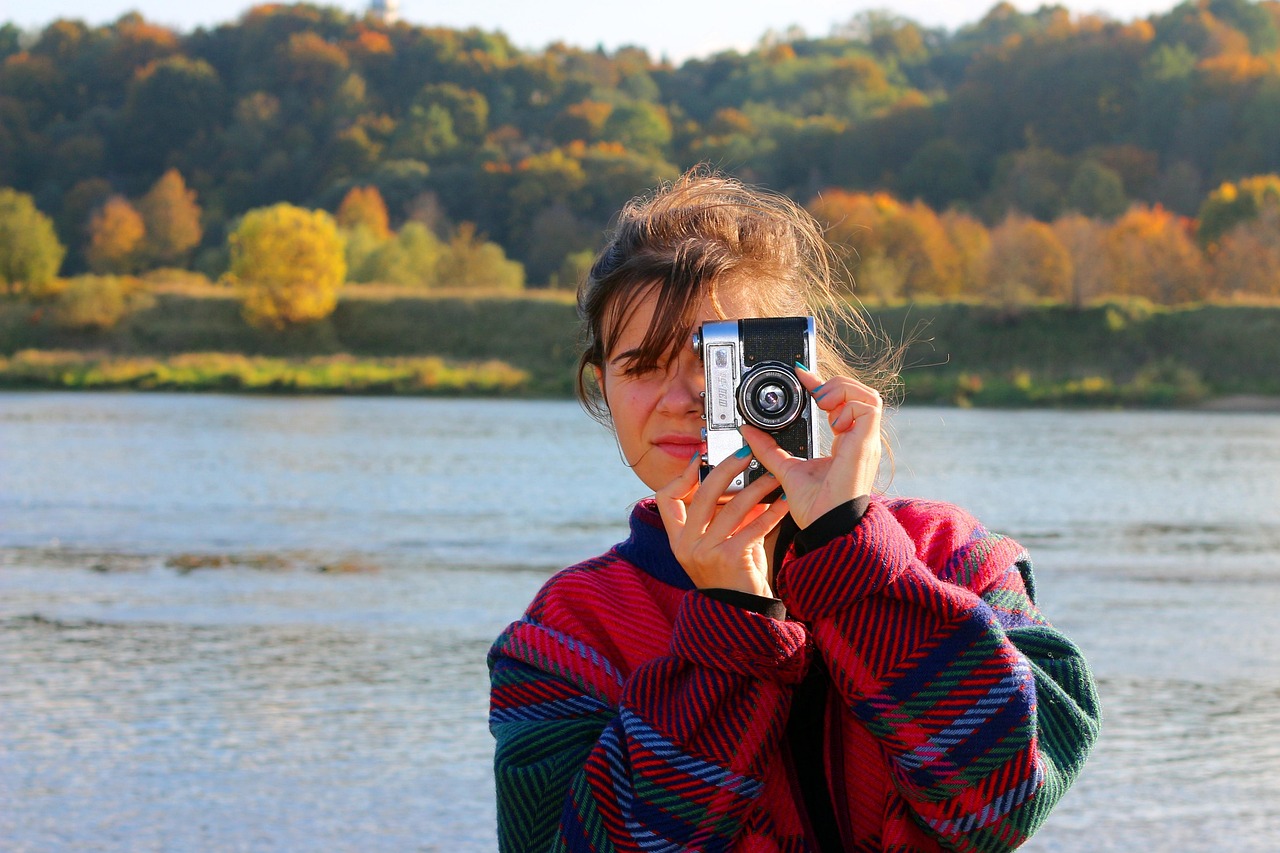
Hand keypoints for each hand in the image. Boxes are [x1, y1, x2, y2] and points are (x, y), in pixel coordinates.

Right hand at [654, 449, 791, 596]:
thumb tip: (740, 482)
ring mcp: (705, 553)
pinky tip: (784, 502)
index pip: (666, 498)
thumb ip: (723, 516)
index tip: (701, 458)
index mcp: (678, 539)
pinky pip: (753, 526)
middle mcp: (686, 545)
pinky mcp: (729, 559)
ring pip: (731, 507)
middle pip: (702, 494)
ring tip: (773, 477)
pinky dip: (772, 512)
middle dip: (726, 468)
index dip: (682, 475)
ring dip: (757, 488)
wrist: (742, 614)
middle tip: (745, 454)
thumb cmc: (733, 576)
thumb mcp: (719, 543)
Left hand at [740, 365, 882, 529]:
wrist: (825, 526)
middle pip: (861, 395)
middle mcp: (859, 441)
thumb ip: (769, 449)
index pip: (843, 404)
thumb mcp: (786, 469)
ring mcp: (866, 442)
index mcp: (846, 445)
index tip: (801, 375)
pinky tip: (831, 419)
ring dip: (843, 391)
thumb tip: (749, 431)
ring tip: (822, 402)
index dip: (824, 384)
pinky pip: (869, 408)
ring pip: (869, 397)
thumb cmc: (815, 507)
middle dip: (836, 384)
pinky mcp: (866, 444)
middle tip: (812, 391)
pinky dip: (848, 405)